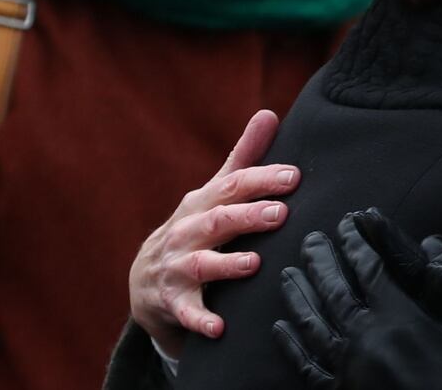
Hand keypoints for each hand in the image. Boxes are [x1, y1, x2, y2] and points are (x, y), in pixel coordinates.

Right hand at [129, 109, 299, 355]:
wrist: (148, 280)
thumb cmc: (196, 228)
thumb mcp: (216, 193)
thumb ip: (244, 157)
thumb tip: (269, 112)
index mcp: (203, 203)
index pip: (233, 186)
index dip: (262, 180)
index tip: (294, 176)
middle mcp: (187, 232)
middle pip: (218, 221)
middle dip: (247, 216)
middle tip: (281, 214)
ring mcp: (177, 268)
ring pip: (201, 265)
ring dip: (226, 265)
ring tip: (253, 264)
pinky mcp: (173, 303)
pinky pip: (187, 313)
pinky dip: (201, 320)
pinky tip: (220, 328)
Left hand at [273, 209, 441, 389]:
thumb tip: (434, 243)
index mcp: (401, 319)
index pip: (369, 269)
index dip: (356, 243)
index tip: (347, 223)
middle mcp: (367, 341)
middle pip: (333, 292)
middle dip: (320, 261)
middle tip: (310, 239)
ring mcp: (349, 371)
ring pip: (313, 325)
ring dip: (298, 296)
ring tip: (287, 274)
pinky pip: (307, 368)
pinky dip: (291, 346)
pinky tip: (280, 328)